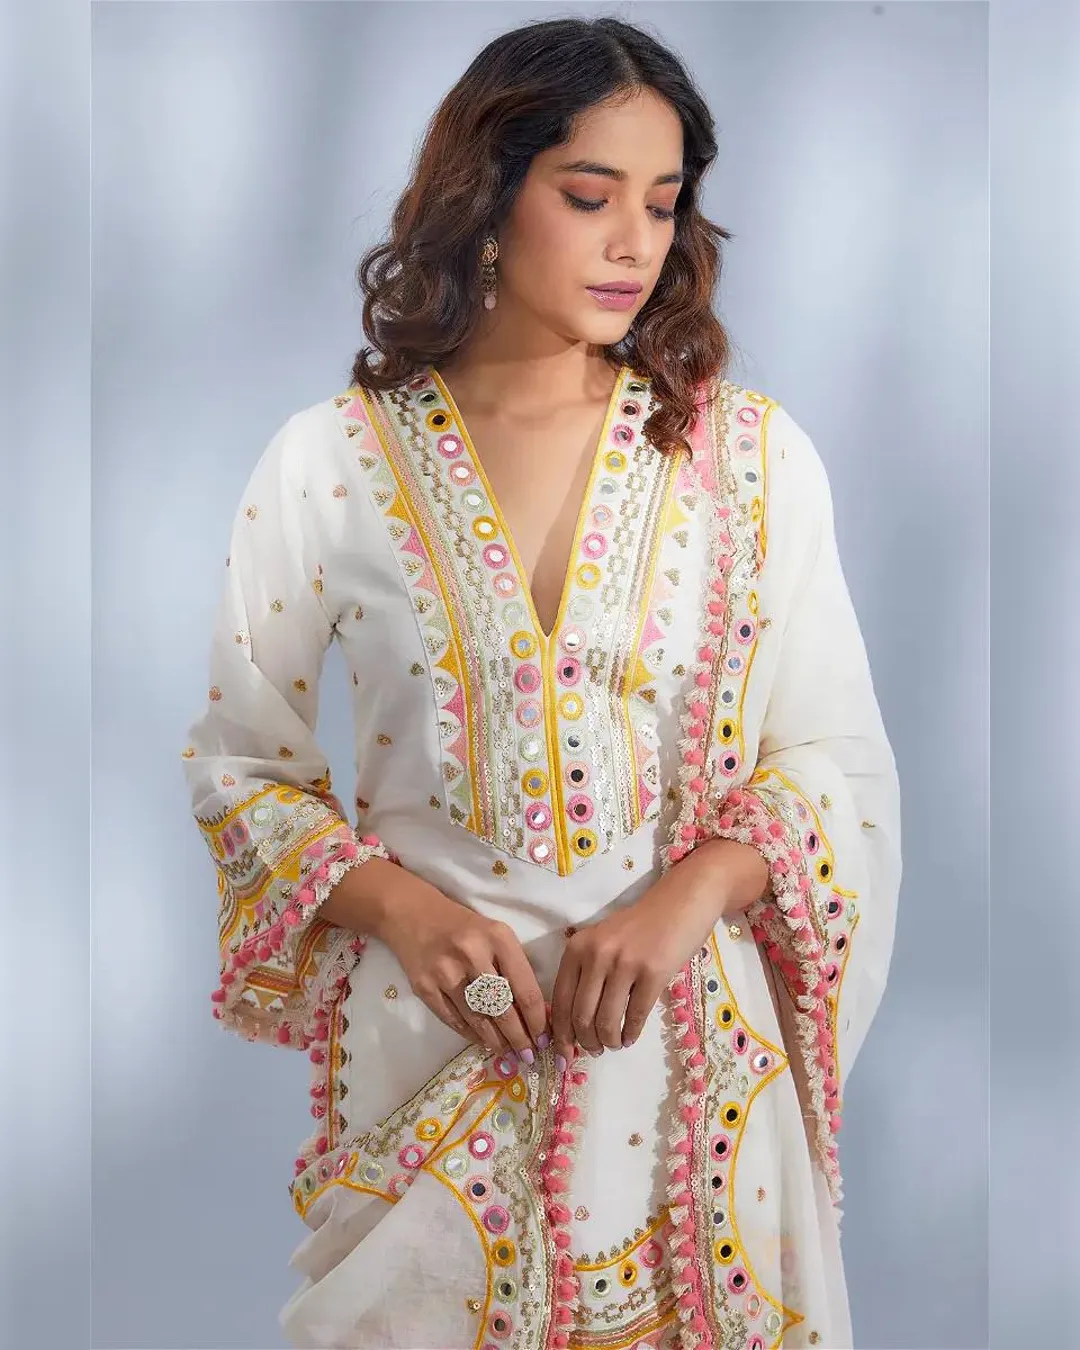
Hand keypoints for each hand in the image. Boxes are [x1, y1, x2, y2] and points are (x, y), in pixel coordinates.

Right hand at [377, 877, 550, 1061]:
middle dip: (519, 1039)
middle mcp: (472, 954)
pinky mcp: (424, 987)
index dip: (537, 1021)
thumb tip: (535, 1015)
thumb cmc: (465, 928)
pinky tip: (483, 1041)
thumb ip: (515, 969)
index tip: (544, 1039)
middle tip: (528, 1056)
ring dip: (497, 1042)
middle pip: (502, 1009)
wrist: (414, 915)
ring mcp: (445, 972)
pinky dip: (471, 1035)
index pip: (525, 989)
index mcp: (498, 938)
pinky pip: (454, 1020)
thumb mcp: (496, 936)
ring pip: (478, 1019)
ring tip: (509, 1055)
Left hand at [549, 838, 766, 1063]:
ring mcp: (625, 963)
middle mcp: (596, 954)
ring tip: (613, 1044)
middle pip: (581, 1016)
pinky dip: (630, 1034)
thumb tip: (574, 1025)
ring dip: (608, 1041)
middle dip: (585, 1042)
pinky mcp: (653, 973)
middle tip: (594, 1050)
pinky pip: (635, 1016)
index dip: (560, 1033)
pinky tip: (630, 1037)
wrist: (681, 902)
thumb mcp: (602, 941)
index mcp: (577, 947)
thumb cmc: (640, 925)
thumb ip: (586, 972)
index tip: (564, 1052)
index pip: (560, 1000)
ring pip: (606, 1020)